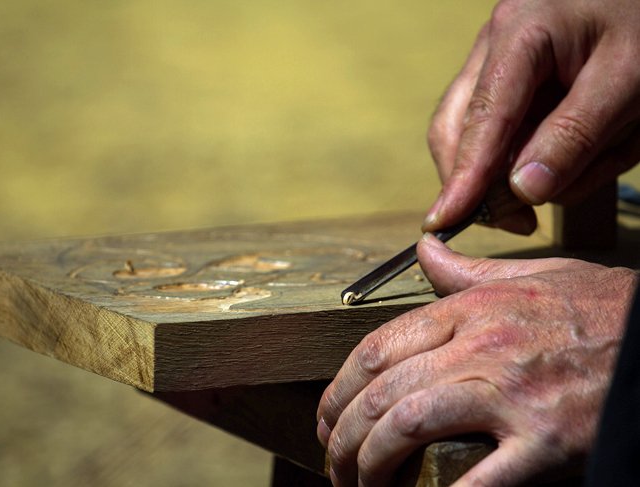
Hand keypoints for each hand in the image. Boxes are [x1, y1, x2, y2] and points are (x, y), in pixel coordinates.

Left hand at [317, 234, 636, 485]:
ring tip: (358, 484)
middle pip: (381, 391)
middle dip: (342, 435)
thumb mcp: (531, 276)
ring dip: (369, 464)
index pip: (377, 348)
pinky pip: (475, 477)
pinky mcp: (546, 440)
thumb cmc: (599, 310)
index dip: (338, 389)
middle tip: (332, 463)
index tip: (327, 418)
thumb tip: (425, 249)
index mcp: (471, 310)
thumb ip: (467, 271)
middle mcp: (481, 346)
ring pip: (407, 426)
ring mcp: (511, 393)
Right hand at [424, 0, 639, 234]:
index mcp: (519, 33)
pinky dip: (532, 156)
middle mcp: (493, 45)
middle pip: (457, 128)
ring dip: (519, 168)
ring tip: (589, 163)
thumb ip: (576, 136)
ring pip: (479, 136)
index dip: (463, 174)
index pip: (482, 118)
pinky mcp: (508, 80)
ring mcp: (496, 62)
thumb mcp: (628, 81)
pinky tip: (576, 155)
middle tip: (523, 220)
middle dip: (484, 180)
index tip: (445, 220)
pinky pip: (502, 133)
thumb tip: (523, 191)